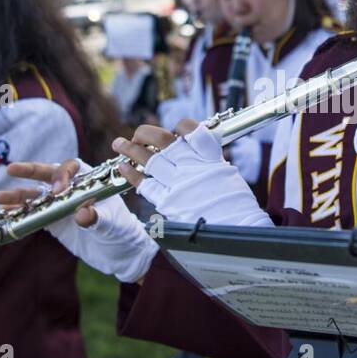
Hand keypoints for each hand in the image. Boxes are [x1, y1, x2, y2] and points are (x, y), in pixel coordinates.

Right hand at [0, 158, 158, 282]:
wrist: (120, 253)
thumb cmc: (122, 232)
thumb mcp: (112, 224)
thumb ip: (97, 217)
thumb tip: (81, 213)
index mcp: (90, 181)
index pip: (71, 168)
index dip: (62, 176)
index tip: (57, 192)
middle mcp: (72, 189)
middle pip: (47, 175)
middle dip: (29, 171)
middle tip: (10, 169)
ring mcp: (61, 205)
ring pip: (36, 196)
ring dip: (18, 197)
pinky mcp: (54, 222)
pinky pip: (34, 214)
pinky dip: (20, 213)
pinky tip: (6, 213)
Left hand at [117, 120, 270, 227]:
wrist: (237, 230)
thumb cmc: (237, 207)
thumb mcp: (228, 177)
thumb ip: (211, 165)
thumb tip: (201, 156)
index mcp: (209, 158)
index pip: (192, 130)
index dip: (180, 126)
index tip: (175, 130)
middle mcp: (192, 166)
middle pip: (163, 140)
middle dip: (146, 134)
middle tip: (138, 135)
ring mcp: (178, 183)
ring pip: (149, 159)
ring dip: (130, 149)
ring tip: (118, 144)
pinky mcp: (169, 202)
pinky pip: (145, 184)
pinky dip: (132, 173)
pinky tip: (123, 167)